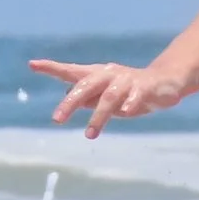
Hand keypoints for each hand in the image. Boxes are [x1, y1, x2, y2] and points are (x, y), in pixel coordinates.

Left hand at [33, 59, 186, 138]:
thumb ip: (88, 98)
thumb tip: (67, 100)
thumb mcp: (106, 97)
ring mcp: (128, 80)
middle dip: (70, 103)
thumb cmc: (130, 91)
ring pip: (109, 96)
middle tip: (56, 120)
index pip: (72, 71)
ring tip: (90, 134)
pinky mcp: (146, 88)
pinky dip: (130, 102)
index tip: (33, 64)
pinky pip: (136, 95)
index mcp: (98, 75)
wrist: (165, 82)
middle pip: (86, 85)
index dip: (53, 68)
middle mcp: (109, 75)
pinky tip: (125, 111)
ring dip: (99, 115)